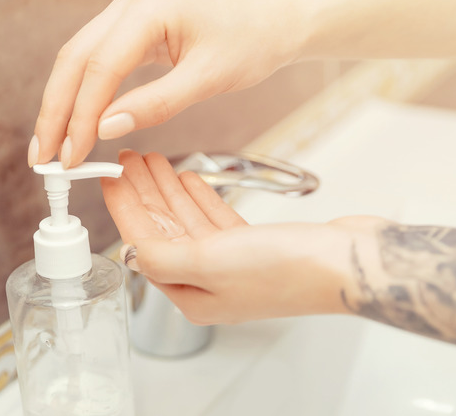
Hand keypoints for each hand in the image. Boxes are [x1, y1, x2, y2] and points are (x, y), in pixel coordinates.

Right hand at [31, 0, 300, 168]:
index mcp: (151, 6)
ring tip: (51, 145)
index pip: (100, 67)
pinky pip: (98, 57)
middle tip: (42, 156)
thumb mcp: (207, 80)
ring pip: (80, 57)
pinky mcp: (134, 22)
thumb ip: (156, 104)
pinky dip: (84, 91)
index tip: (70, 156)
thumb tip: (105, 130)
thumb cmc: (250, 44)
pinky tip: (76, 120)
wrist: (272, 23)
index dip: (80, 116)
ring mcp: (130, 7)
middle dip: (56, 110)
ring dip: (63, 102)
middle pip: (76, 58)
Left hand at [101, 150, 372, 324]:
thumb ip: (163, 257)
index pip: (143, 245)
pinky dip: (200, 198)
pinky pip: (215, 219)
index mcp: (193, 295)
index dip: (123, 209)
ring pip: (188, 221)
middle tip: (127, 160)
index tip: (107, 179)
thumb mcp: (211, 262)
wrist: (348, 263)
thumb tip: (130, 250)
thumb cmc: (287, 270)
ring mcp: (234, 265)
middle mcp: (210, 283)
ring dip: (169, 190)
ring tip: (151, 161)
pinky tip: (189, 179)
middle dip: (144, 194)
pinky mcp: (256, 247)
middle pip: (163, 231)